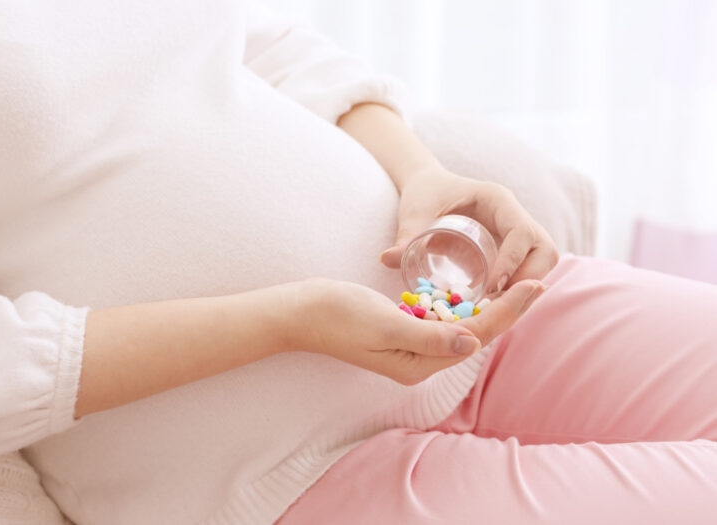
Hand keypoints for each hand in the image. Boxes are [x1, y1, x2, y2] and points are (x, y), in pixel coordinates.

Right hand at [285, 277, 544, 385]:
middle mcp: (420, 360)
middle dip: (507, 309)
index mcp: (418, 364)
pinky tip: (479, 292)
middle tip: (539, 281)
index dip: (508, 311)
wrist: (301, 313)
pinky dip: (462, 305)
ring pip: (460, 327)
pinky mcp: (402, 331)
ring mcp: (411, 347)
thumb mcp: (385, 324)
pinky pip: (441, 321)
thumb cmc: (338, 315)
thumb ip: (429, 335)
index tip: (535, 286)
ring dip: (490, 307)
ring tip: (519, 285)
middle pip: (473, 333)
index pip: (474, 336)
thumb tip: (473, 340)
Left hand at [380, 168, 558, 294]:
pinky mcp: (514, 246)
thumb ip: (405, 235)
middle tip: (497, 303)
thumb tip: (388, 259)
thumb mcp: (414, 212)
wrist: (430, 187)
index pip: (521, 231)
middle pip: (544, 249)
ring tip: (496, 306)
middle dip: (528, 279)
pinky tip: (496, 304)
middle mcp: (514, 213)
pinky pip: (530, 268)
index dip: (512, 261)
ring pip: (544, 260)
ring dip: (528, 285)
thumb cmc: (424, 194)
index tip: (491, 287)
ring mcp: (519, 230)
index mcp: (497, 199)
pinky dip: (520, 287)